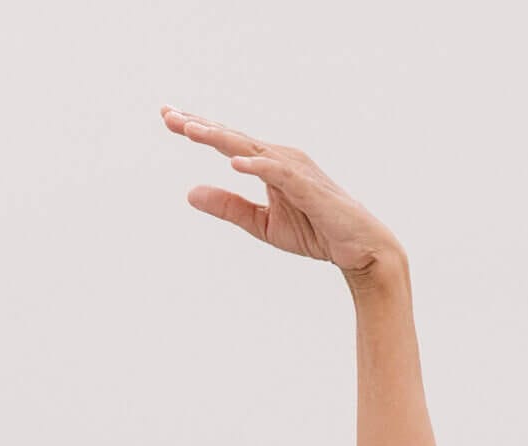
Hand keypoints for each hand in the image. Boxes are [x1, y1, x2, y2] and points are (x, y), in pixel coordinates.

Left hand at [163, 107, 401, 279]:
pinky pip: (280, 174)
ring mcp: (296, 170)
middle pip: (233, 139)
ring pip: (252, 150)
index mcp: (268, 164)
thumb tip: (189, 192)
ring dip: (222, 139)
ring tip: (191, 131)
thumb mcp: (261, 224)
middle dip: (200, 126)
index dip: (198, 130)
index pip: (227, 143)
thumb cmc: (315, 231)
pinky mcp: (310, 188)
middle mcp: (280, 159)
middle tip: (168, 114)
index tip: (168, 117)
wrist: (359, 249)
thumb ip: (228, 206)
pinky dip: (258, 167)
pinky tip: (235, 163)